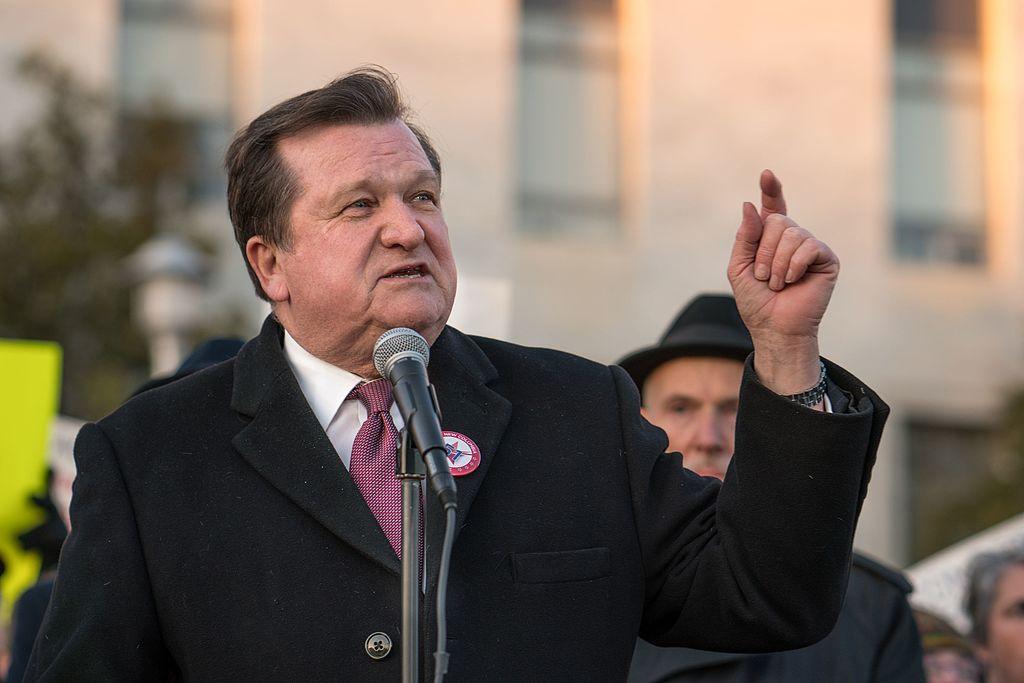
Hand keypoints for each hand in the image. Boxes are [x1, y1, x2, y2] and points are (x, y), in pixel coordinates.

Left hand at [727, 170, 838, 395]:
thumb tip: (750, 205)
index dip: (771, 190)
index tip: (766, 174)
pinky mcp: (826, 258)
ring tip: (777, 283)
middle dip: (764, 250)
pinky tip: (792, 281)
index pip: (772, 208)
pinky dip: (793, 265)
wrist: (774, 327)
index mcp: (771, 239)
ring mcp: (811, 247)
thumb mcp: (739, 267)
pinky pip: (808, 246)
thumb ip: (745, 236)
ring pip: (792, 233)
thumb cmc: (756, 302)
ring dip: (776, 262)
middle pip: (777, 220)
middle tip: (764, 277)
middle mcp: (793, 239)